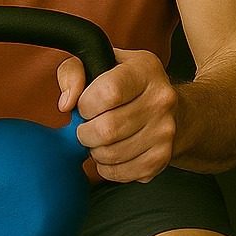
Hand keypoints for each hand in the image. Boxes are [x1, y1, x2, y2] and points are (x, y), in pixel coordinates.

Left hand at [59, 48, 176, 182]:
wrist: (168, 108)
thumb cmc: (124, 84)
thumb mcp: (97, 63)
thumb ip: (72, 72)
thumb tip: (66, 103)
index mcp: (144, 70)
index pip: (109, 92)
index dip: (86, 104)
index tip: (84, 106)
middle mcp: (161, 99)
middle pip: (108, 129)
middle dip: (85, 133)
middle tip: (87, 127)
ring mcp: (165, 130)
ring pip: (112, 154)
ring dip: (95, 151)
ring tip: (99, 140)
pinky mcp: (163, 157)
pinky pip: (123, 172)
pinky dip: (108, 168)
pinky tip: (110, 154)